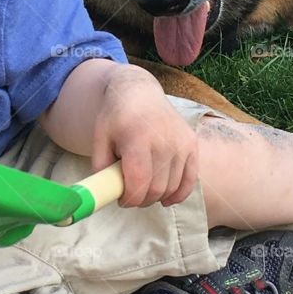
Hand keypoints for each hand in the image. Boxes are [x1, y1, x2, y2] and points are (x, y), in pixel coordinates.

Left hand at [91, 65, 198, 207]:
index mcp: (138, 137)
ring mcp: (181, 142)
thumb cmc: (117, 118)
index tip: (121, 200)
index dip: (129, 199)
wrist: (140, 93)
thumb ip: (101, 168)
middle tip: (131, 196)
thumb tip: (105, 194)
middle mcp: (164, 140)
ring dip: (157, 197)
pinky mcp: (192, 144)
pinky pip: (190, 180)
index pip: (139, 182)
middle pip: (156, 189)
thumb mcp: (100, 139)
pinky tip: (166, 199)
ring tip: (144, 190)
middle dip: (141, 200)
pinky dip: (178, 194)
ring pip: (172, 187)